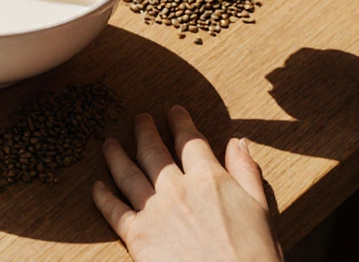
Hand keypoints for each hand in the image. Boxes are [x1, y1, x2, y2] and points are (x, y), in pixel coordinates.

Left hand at [92, 106, 280, 261]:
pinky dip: (103, 196)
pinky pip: (113, 210)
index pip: (190, 141)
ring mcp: (154, 211)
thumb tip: (239, 142)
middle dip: (144, 131)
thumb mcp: (261, 210)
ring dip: (116, 155)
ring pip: (128, 174)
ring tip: (109, 143)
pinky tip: (97, 186)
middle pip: (154, 151)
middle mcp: (177, 189)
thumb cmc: (253, 257)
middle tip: (138, 119)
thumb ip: (247, 172)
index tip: (173, 112)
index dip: (180, 123)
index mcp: (210, 180)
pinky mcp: (137, 236)